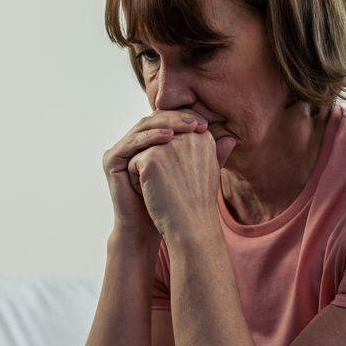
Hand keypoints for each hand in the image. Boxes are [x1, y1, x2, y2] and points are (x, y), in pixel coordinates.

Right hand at [103, 111, 208, 239]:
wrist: (149, 228)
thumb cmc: (171, 203)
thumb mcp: (193, 173)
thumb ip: (209, 155)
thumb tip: (233, 138)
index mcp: (147, 142)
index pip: (166, 121)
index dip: (185, 118)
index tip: (206, 122)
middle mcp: (132, 143)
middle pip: (154, 120)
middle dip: (177, 118)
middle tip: (198, 121)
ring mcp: (120, 150)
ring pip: (144, 127)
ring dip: (167, 124)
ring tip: (188, 127)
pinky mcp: (111, 160)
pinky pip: (132, 143)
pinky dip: (150, 137)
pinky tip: (169, 138)